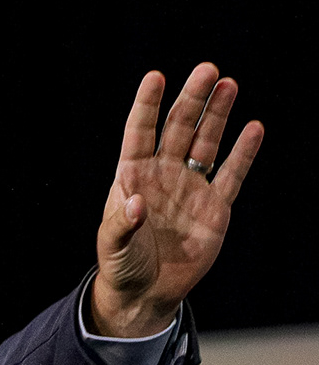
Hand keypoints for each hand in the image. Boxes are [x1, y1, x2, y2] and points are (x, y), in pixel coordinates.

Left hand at [91, 63, 263, 337]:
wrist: (146, 293)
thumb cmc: (121, 267)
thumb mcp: (112, 247)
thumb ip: (120, 225)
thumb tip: (134, 203)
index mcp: (132, 177)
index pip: (140, 133)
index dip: (148, 105)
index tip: (156, 77)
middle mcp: (163, 175)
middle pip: (179, 128)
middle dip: (192, 100)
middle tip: (208, 70)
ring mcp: (191, 187)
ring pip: (206, 142)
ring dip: (217, 115)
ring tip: (228, 84)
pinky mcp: (215, 207)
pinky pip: (231, 173)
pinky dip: (243, 152)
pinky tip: (253, 128)